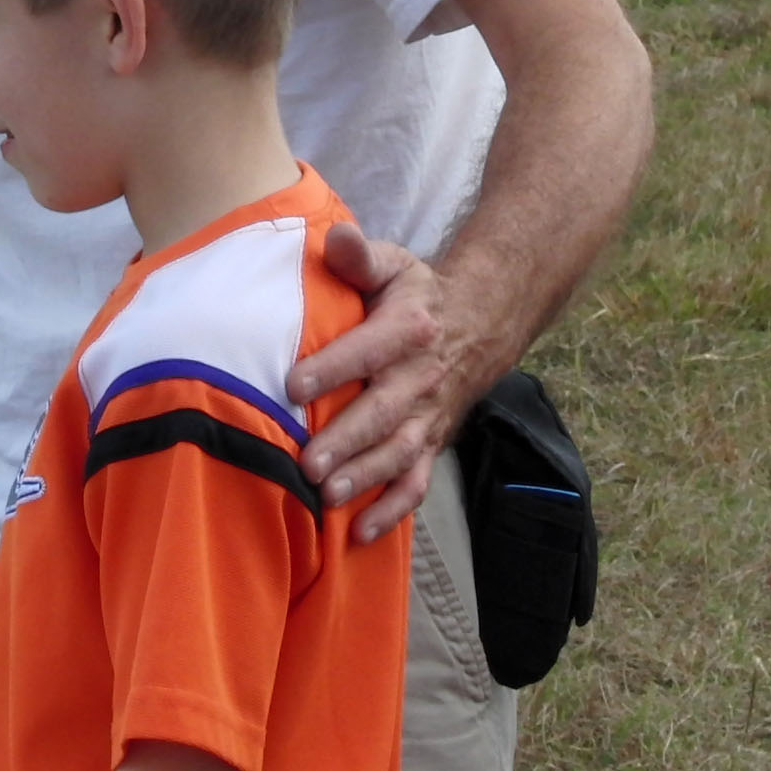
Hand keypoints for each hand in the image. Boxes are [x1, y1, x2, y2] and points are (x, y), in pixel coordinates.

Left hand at [288, 223, 468, 542]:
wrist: (478, 324)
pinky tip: (361, 534)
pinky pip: (416, 482)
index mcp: (409, 328)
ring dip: (365, 477)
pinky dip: (393, 510)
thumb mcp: (393, 264)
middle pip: (384, 412)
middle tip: (308, 464)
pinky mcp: (430, 443)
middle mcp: (422, 377)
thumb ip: (360, 255)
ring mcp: (428, 416)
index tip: (292, 384)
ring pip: (399, 452)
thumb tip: (336, 236)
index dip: (333, 367)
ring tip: (328, 496)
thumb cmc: (414, 295)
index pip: (369, 349)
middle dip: (346, 440)